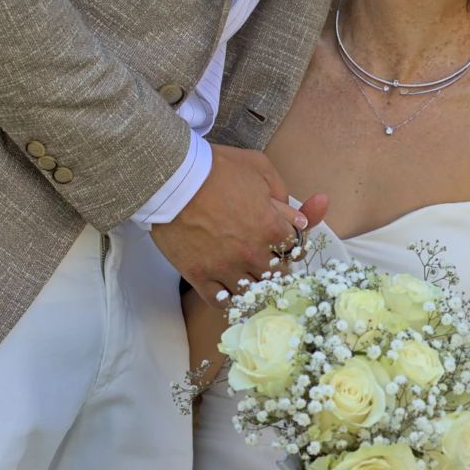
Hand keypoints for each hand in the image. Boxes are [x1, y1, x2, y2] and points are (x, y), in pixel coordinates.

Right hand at [151, 144, 328, 306]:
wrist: (171, 177)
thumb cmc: (215, 167)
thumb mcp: (258, 167)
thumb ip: (282, 194)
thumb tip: (298, 220)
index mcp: (270, 227)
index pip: (296, 250)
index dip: (291, 246)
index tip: (282, 244)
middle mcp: (252, 253)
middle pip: (277, 276)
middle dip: (275, 267)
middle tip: (264, 259)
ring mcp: (225, 268)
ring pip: (252, 293)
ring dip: (253, 285)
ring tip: (247, 275)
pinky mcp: (199, 276)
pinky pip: (221, 302)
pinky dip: (229, 300)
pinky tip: (228, 289)